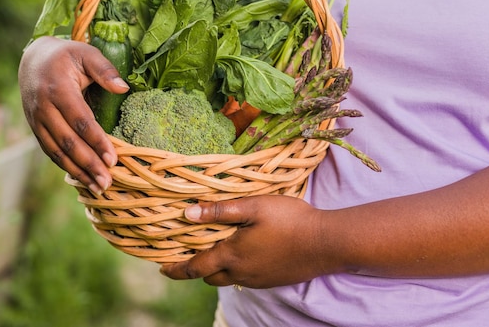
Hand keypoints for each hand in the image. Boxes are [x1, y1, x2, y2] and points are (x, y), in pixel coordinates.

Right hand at [18, 36, 128, 193]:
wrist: (32, 59)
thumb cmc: (66, 56)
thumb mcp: (86, 53)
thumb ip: (105, 70)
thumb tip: (124, 88)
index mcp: (58, 89)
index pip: (80, 121)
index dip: (97, 141)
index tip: (113, 159)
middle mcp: (44, 108)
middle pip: (68, 142)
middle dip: (89, 164)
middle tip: (107, 182)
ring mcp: (37, 120)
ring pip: (57, 151)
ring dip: (78, 172)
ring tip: (98, 188)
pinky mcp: (35, 128)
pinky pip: (50, 151)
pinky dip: (65, 167)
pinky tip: (82, 179)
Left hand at [160, 195, 336, 288]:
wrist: (327, 243)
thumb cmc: (290, 220)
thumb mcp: (253, 207)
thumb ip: (220, 211)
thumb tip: (188, 214)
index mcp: (232, 256)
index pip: (195, 267)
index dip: (175, 268)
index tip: (162, 268)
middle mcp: (242, 273)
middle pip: (209, 277)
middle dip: (197, 268)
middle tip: (192, 253)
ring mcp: (259, 280)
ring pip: (229, 279)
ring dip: (219, 269)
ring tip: (219, 251)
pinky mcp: (273, 280)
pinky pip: (247, 279)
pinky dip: (238, 269)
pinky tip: (248, 252)